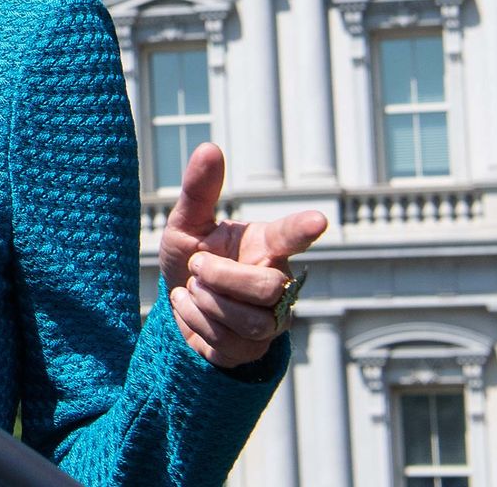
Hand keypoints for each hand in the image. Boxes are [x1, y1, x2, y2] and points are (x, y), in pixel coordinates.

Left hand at [158, 143, 327, 368]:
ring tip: (193, 287)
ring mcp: (270, 319)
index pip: (291, 236)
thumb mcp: (187, 223)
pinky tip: (190, 307)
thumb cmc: (190, 258)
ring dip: (208, 301)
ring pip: (252, 320)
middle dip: (222, 277)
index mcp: (267, 244)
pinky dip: (197, 320)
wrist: (176, 306)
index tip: (319, 219)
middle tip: (196, 265)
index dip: (303, 228)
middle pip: (269, 287)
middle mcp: (278, 280)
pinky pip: (229, 341)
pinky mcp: (253, 349)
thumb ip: (200, 190)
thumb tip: (209, 147)